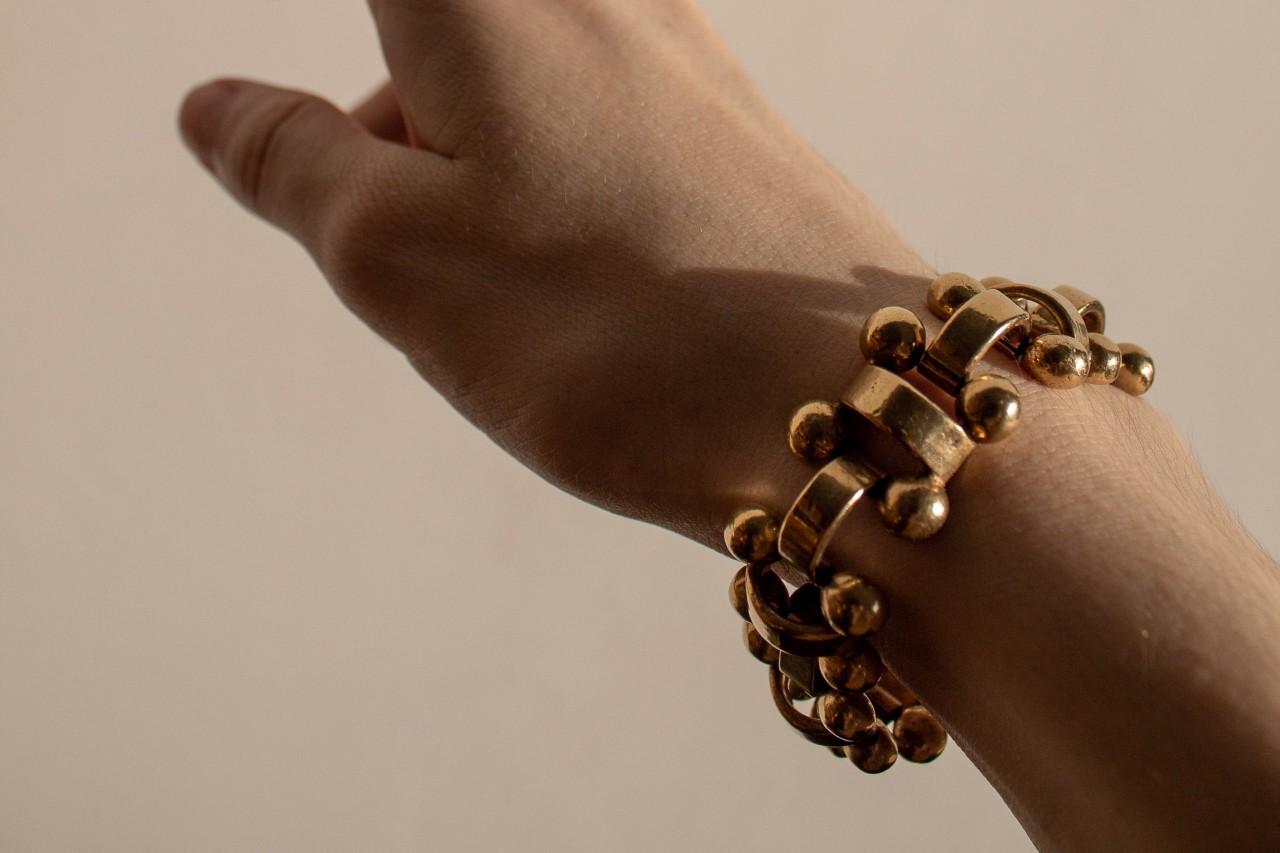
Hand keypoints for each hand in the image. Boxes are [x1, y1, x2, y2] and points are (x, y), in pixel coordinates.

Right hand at [178, 0, 930, 547]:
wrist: (845, 407)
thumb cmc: (617, 331)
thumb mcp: (399, 256)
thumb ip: (294, 164)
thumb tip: (219, 109)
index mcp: (490, 2)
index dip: (381, 96)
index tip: (394, 171)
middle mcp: (602, 2)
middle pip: (446, 35)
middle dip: (403, 126)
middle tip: (414, 238)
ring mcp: (686, 62)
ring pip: (526, 94)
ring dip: (482, 179)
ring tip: (513, 292)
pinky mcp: (738, 136)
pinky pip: (604, 139)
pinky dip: (560, 201)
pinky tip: (592, 289)